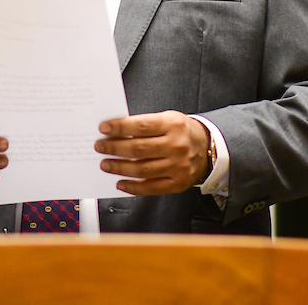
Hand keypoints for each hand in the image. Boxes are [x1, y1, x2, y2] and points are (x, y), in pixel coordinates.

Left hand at [94, 111, 209, 195]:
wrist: (207, 147)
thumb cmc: (181, 131)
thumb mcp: (168, 119)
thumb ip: (146, 125)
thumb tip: (116, 133)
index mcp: (173, 125)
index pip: (141, 126)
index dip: (120, 127)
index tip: (104, 128)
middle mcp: (176, 146)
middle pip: (139, 149)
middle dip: (115, 148)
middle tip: (100, 147)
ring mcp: (177, 166)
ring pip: (142, 170)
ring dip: (120, 168)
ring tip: (106, 164)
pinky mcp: (177, 183)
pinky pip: (151, 188)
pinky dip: (133, 187)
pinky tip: (121, 183)